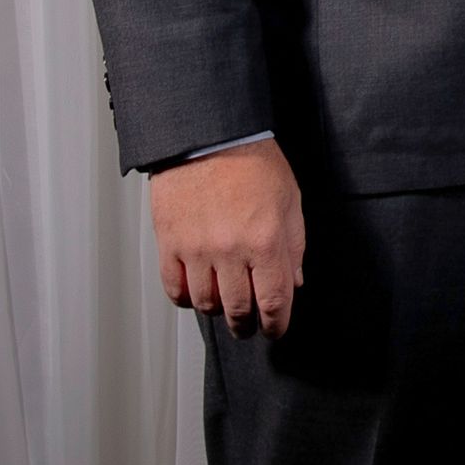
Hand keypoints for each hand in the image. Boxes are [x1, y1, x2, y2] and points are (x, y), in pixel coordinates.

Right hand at [148, 138, 305, 339]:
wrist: (209, 135)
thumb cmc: (251, 160)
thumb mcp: (289, 200)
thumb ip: (293, 245)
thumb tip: (292, 282)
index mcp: (265, 240)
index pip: (273, 301)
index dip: (276, 324)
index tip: (275, 329)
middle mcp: (230, 249)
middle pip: (238, 310)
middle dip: (247, 325)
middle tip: (248, 324)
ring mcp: (197, 248)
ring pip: (206, 303)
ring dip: (218, 311)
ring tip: (223, 304)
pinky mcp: (170, 242)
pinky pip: (174, 288)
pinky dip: (186, 298)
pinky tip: (195, 292)